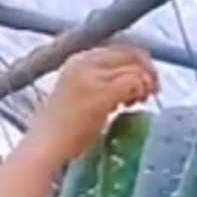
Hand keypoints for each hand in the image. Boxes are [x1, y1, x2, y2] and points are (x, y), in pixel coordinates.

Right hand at [25, 43, 158, 164]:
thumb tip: (128, 82)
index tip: (142, 80)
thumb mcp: (76, 96)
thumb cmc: (59, 132)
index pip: (117, 48)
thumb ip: (98, 83)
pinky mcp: (101, 94)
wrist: (44, 148)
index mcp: (76, 60)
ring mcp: (92, 77)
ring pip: (133, 66)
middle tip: (151, 89)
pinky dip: (140, 90)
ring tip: (141, 100)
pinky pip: (133, 81)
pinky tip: (134, 104)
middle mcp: (84, 62)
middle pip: (129, 52)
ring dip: (145, 81)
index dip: (135, 60)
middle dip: (146, 68)